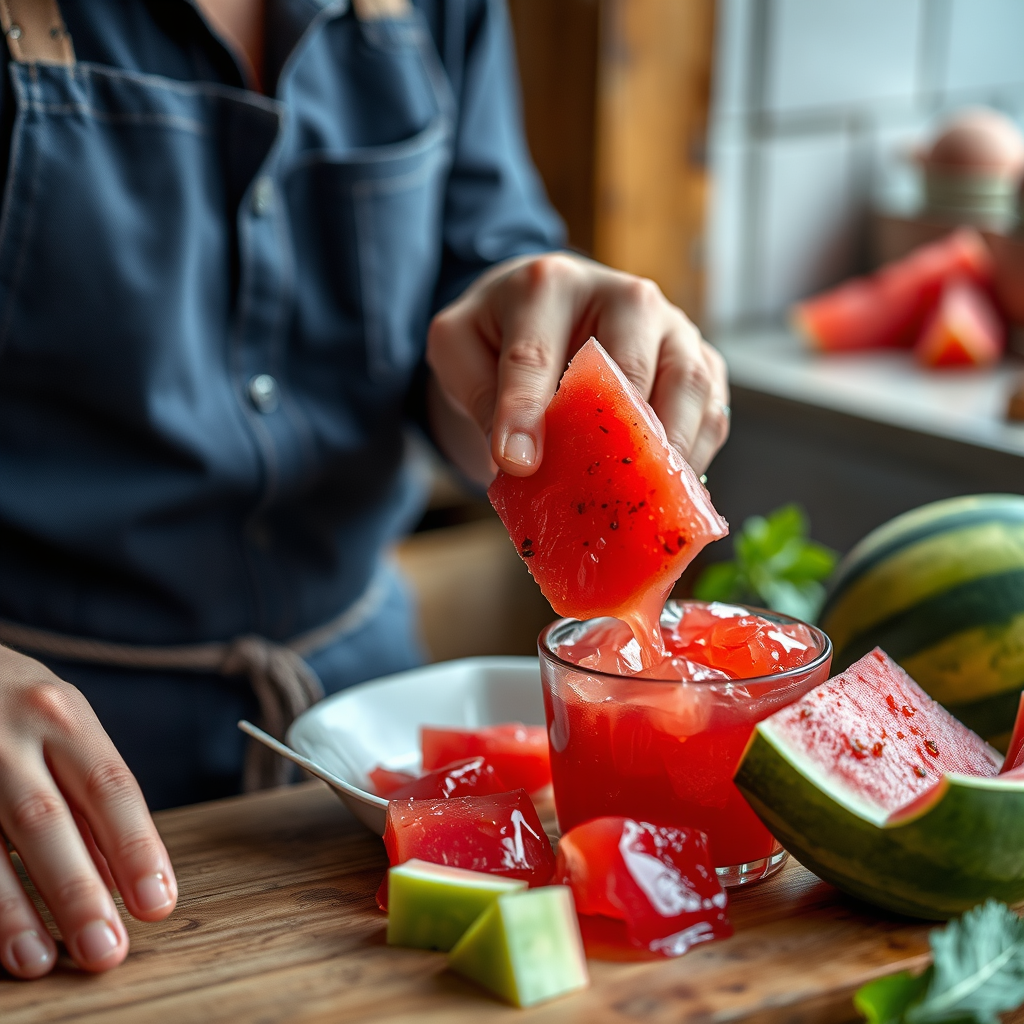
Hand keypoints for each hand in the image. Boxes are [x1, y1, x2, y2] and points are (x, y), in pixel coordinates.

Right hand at [0, 647, 175, 976]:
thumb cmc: (16, 704)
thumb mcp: (63, 724)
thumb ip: (91, 794)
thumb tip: (129, 873)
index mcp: (63, 716)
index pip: (110, 788)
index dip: (137, 848)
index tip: (158, 904)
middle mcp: (8, 737)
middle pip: (47, 821)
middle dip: (77, 891)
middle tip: (106, 951)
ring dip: (12, 911)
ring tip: (39, 961)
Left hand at [426, 253, 729, 483]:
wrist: (544, 309)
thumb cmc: (499, 333)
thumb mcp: (460, 346)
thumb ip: (478, 392)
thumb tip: (520, 459)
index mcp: (552, 285)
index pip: (536, 356)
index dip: (526, 414)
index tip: (516, 465)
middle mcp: (625, 297)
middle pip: (631, 368)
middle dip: (611, 435)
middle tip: (593, 490)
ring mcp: (672, 328)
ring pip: (688, 387)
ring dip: (667, 451)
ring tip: (640, 500)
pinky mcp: (701, 361)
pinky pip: (713, 412)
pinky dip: (696, 456)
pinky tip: (668, 493)